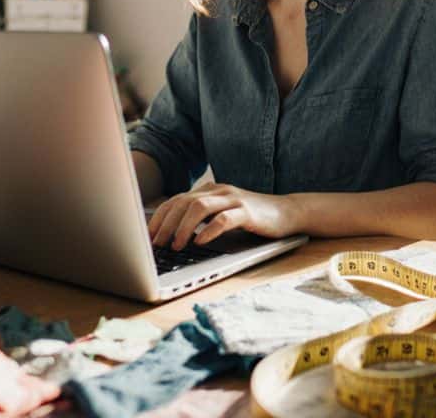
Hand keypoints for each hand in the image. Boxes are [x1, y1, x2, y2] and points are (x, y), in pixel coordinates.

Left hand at [148, 183, 303, 250]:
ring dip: (183, 227)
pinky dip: (209, 231)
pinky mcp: (248, 212)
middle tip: (156, 244)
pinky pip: (224, 219)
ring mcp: (233, 199)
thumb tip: (171, 236)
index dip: (159, 217)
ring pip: (200, 207)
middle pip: (184, 202)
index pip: (176, 200)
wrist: (287, 212)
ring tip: (176, 245)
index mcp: (209, 191)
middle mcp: (219, 191)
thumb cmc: (252, 217)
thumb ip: (201, 218)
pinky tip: (201, 242)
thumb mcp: (222, 214)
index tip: (148, 236)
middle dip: (166, 224)